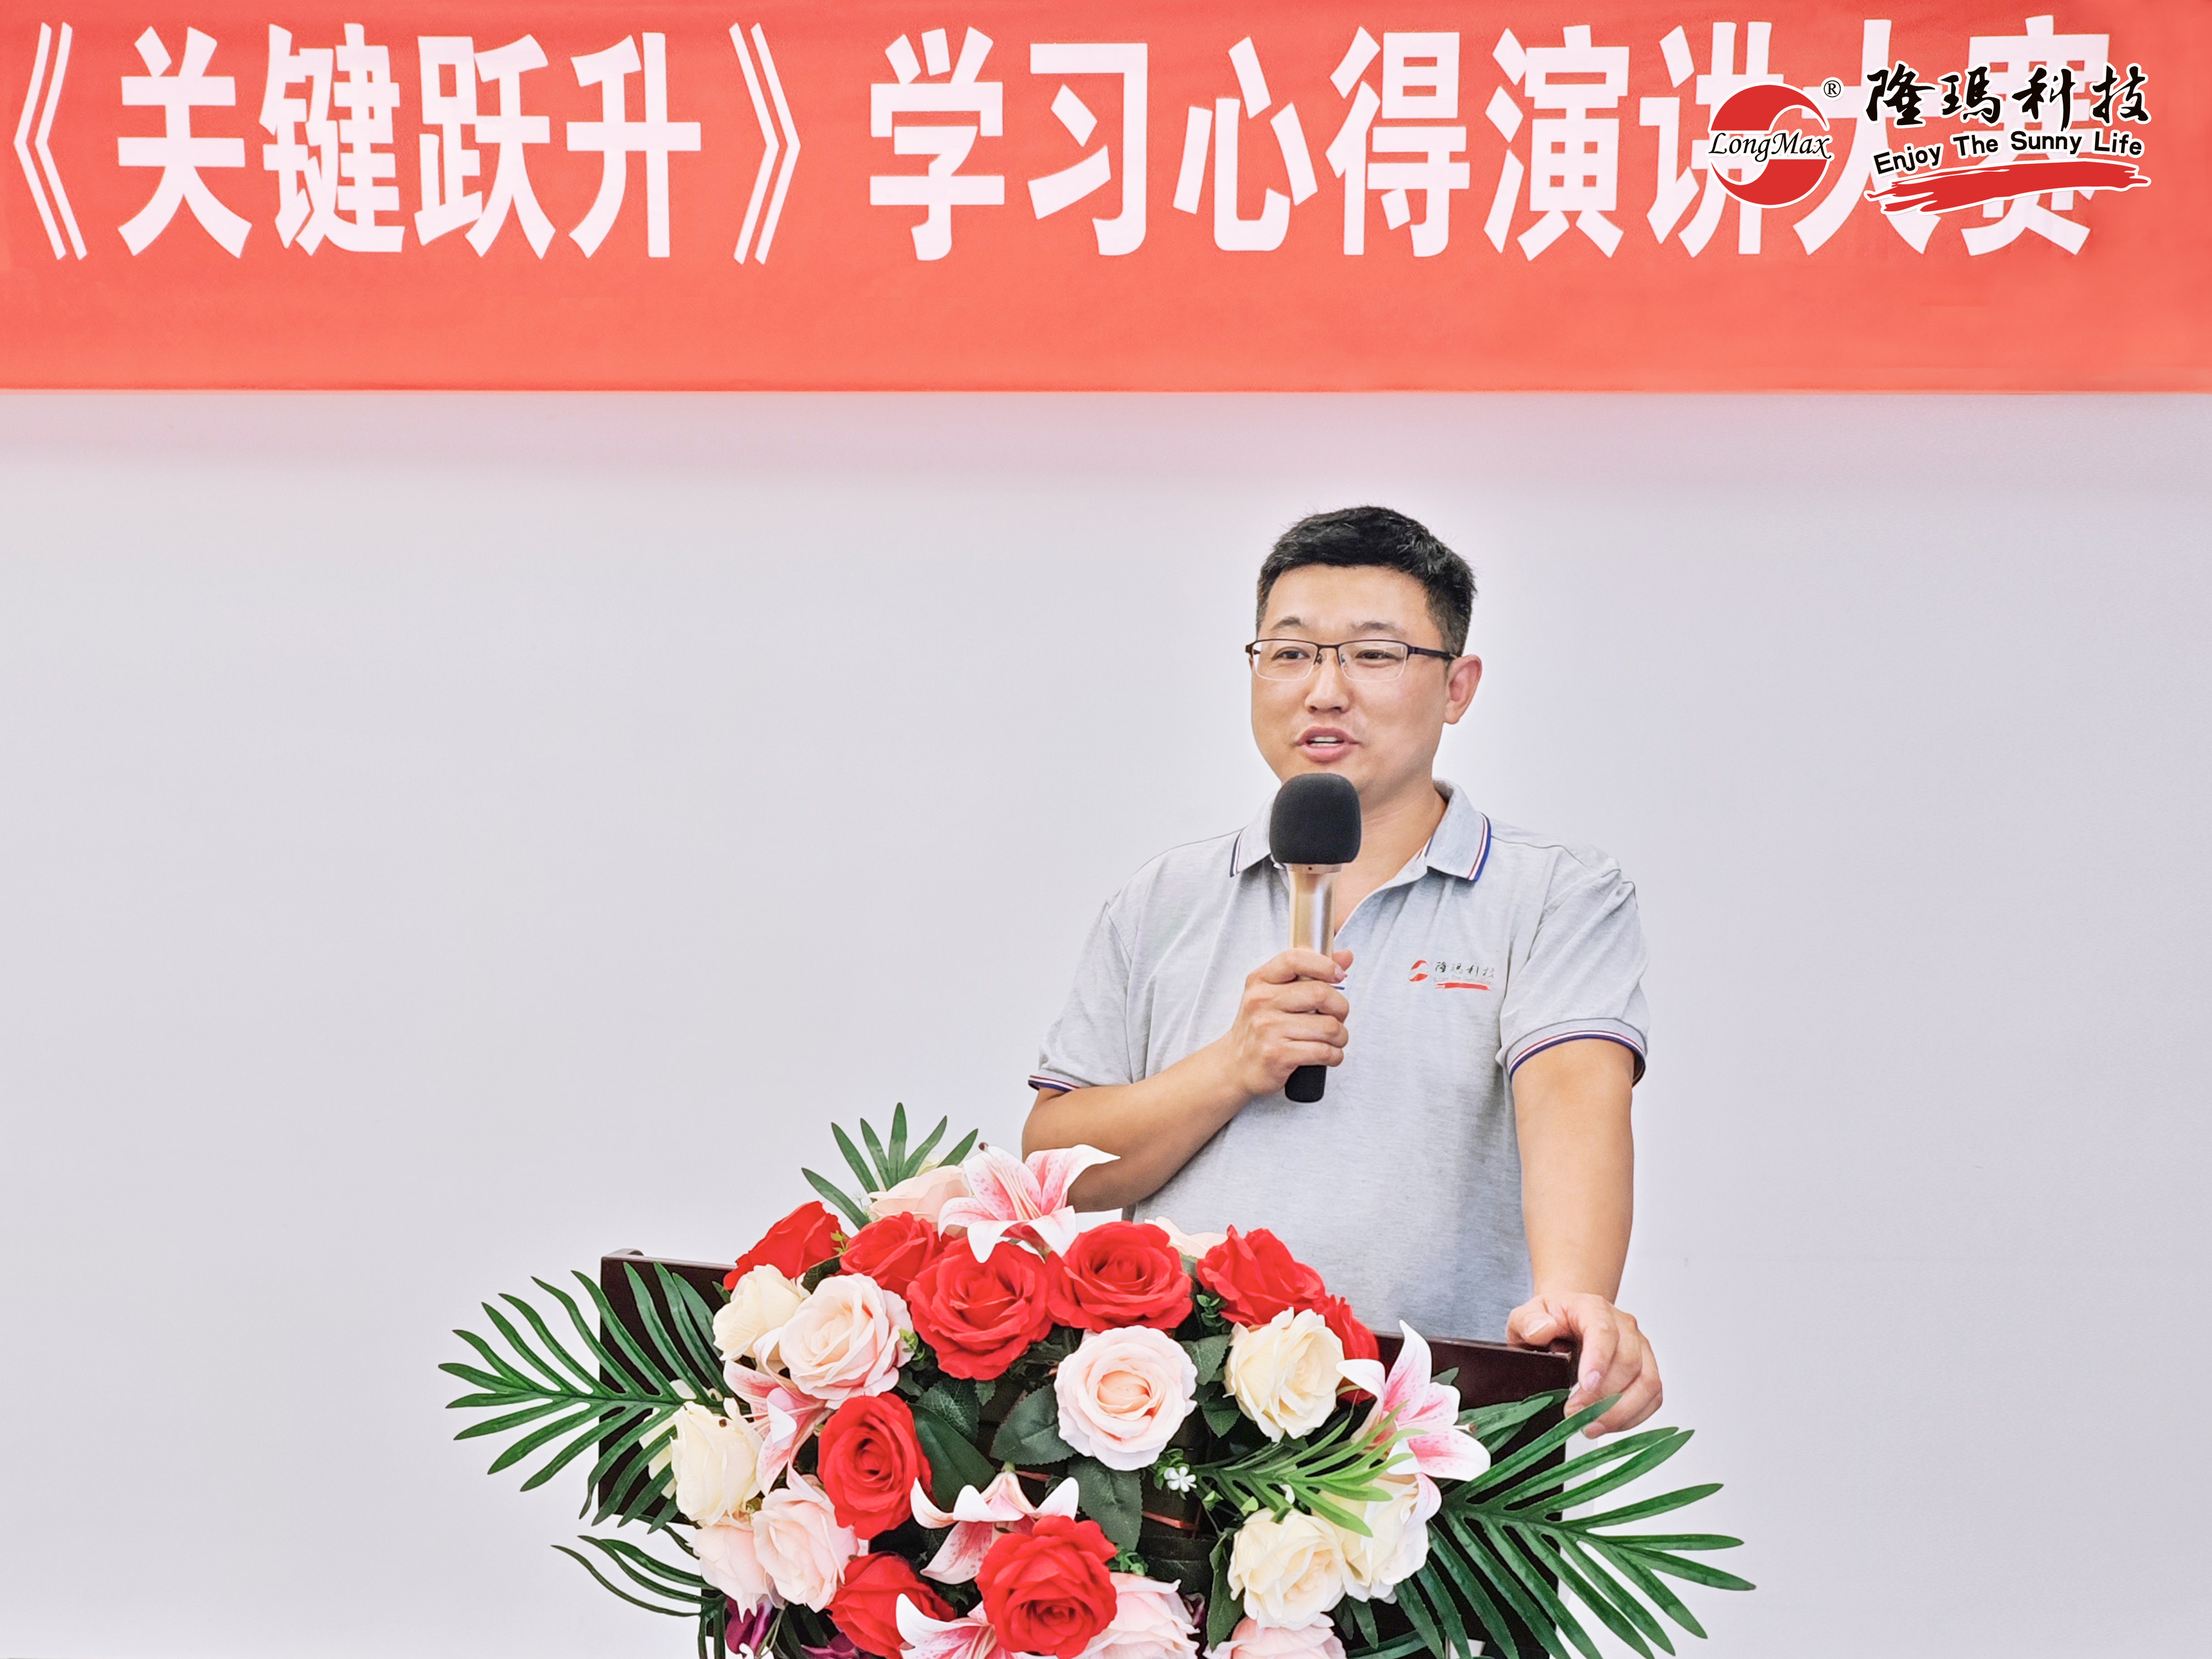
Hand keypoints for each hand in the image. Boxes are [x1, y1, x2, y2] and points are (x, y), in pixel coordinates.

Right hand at [1212, 947, 1354, 1099]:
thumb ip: (1310, 972)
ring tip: (1333, 1039)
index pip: (1295, 959)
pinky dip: (1335, 1055)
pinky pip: (1324, 1052)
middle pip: (1321, 994)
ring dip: (1340, 1036)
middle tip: (1338, 1016)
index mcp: (1261, 981)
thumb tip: (1345, 956)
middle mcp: (1262, 1001)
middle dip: (1341, 1007)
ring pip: (1328, 1027)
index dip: (1324, 964)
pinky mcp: (1278, 1055)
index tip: (1338, 974)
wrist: (1235, 1065)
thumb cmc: (1260, 1027)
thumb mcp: (1275, 993)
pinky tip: (1328, 1054)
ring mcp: (1268, 1029)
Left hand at [1506, 1292, 1661, 1437]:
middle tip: (1575, 1414)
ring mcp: (1639, 1348)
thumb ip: (1528, 1321)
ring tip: (1592, 1426)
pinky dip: (1633, 1417)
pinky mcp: (1647, 1370)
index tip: (1587, 1386)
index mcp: (1593, 1308)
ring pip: (1648, 1382)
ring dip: (1621, 1412)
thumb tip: (1542, 1330)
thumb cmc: (1550, 1320)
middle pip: (1629, 1362)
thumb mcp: (1525, 1317)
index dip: (1599, 1360)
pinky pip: (1653, 1397)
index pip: (1604, 1332)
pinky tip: (1608, 1425)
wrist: (1567, 1322)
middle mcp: (1624, 1326)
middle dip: (1603, 1396)